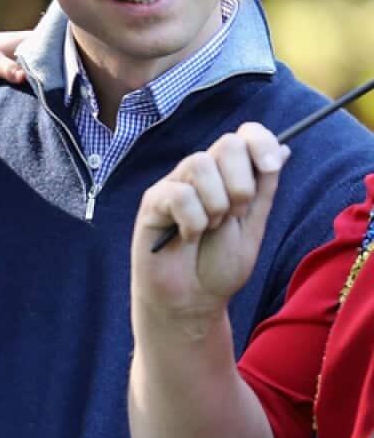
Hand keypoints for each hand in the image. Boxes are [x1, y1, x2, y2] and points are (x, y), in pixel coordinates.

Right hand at [131, 122, 289, 322]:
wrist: (191, 301)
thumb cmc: (218, 267)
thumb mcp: (252, 227)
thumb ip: (264, 189)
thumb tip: (284, 148)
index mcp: (228, 176)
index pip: (244, 136)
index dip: (260, 142)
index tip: (270, 167)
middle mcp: (201, 174)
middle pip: (226, 144)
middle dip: (241, 183)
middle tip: (235, 216)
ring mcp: (175, 185)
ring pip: (200, 163)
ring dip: (216, 204)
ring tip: (209, 229)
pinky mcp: (153, 202)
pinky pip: (179, 194)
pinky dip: (193, 221)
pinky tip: (187, 237)